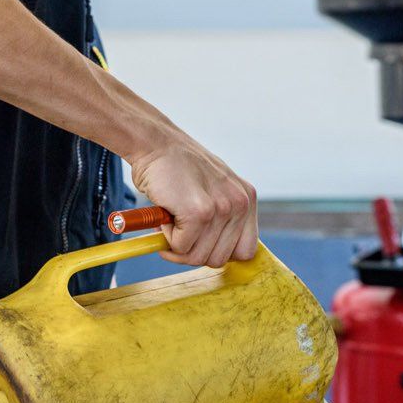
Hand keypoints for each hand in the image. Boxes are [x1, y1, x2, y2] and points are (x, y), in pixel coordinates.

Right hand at [127, 134, 257, 266]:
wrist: (155, 144)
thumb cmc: (177, 168)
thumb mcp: (213, 188)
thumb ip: (223, 216)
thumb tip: (216, 254)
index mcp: (247, 200)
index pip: (245, 251)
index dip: (219, 253)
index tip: (199, 244)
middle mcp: (240, 204)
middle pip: (219, 259)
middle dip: (193, 252)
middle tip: (178, 231)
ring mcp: (221, 209)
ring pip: (197, 257)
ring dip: (177, 244)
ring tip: (171, 217)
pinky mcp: (199, 212)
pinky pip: (180, 247)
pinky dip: (166, 237)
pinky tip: (165, 213)